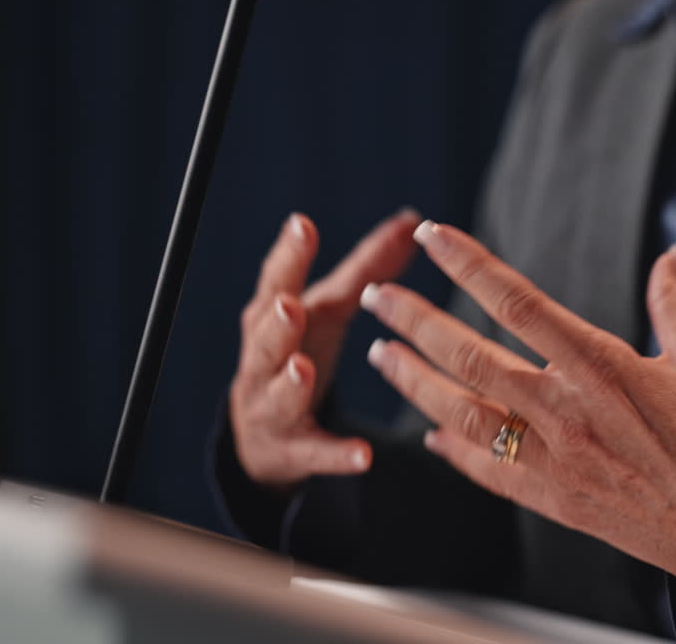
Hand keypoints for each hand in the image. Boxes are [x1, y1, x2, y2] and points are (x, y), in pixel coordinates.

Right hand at [229, 209, 421, 491]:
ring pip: (277, 396)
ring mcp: (273, 409)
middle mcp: (265, 362)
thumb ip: (367, 269)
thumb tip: (410, 220)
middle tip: (289, 305)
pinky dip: (336, 454)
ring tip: (301, 369)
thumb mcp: (329, 312)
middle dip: (276, 323)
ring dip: (289, 383)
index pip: (276, 282)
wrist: (265, 437)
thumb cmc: (300, 354)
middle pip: (264, 340)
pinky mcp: (293, 451)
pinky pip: (314, 454)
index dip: (288, 255)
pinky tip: (362, 456)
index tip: (302, 224)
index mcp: (273, 320)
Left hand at [360, 221, 675, 606]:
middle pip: (471, 357)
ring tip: (381, 356)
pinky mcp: (550, 498)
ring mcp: (552, 458)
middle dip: (417, 322)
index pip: (518, 301)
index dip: (469, 265)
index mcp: (601, 365)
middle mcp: (566, 410)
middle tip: (377, 297)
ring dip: (416, 383)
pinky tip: (428, 429)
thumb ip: (672, 304)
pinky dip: (453, 448)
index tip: (433, 236)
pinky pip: (486, 470)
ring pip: (464, 414)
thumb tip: (669, 255)